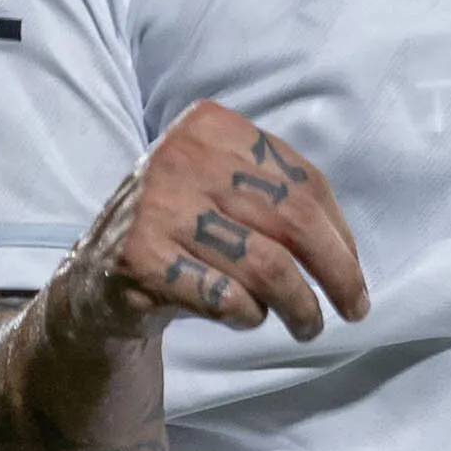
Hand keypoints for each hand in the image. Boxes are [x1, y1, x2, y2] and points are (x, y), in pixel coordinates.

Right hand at [51, 100, 368, 349]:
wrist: (96, 276)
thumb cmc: (181, 230)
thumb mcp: (224, 188)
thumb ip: (280, 196)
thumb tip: (349, 252)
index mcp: (211, 126)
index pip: (303, 180)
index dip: (341, 233)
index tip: (354, 271)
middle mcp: (182, 155)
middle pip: (294, 220)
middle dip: (337, 273)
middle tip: (354, 309)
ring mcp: (157, 206)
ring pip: (266, 266)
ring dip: (300, 306)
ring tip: (307, 324)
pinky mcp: (140, 259)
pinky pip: (225, 297)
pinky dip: (249, 316)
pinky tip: (245, 316)